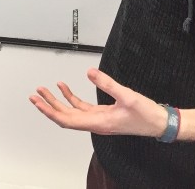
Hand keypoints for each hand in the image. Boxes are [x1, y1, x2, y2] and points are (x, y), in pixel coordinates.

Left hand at [29, 68, 168, 137]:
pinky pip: (81, 107)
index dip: (50, 111)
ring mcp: (98, 119)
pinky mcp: (103, 113)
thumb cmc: (146, 115)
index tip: (38, 103)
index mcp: (98, 122)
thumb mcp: (127, 96)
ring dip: (57, 101)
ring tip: (44, 90)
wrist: (160, 123)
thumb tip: (89, 72)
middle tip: (35, 94)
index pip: (67, 120)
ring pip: (71, 112)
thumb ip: (107, 83)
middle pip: (65, 116)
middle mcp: (95, 123)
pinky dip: (70, 98)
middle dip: (48, 105)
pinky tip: (64, 88)